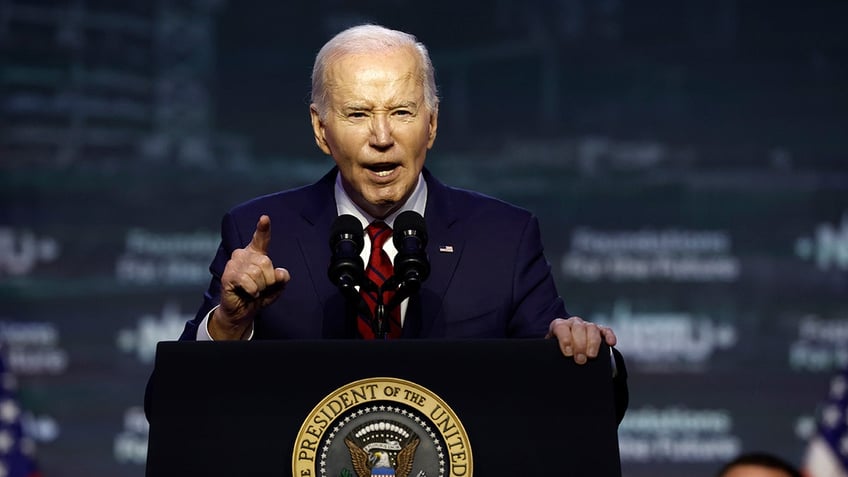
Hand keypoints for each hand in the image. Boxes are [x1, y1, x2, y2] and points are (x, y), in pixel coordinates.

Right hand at [211, 215, 290, 339]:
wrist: (243, 312)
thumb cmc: (259, 295)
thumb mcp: (276, 287)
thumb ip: (281, 278)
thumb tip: (281, 273)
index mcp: (256, 254)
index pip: (261, 239)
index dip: (263, 228)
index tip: (264, 218)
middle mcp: (243, 255)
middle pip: (266, 262)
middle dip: (268, 279)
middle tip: (260, 287)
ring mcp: (234, 264)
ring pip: (257, 272)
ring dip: (260, 287)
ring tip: (253, 290)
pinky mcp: (228, 275)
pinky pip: (248, 281)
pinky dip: (253, 291)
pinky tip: (248, 293)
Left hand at [546, 316, 616, 364]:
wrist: (566, 349)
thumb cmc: (558, 351)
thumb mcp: (551, 350)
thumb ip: (550, 353)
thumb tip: (549, 364)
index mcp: (559, 326)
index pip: (561, 327)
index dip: (565, 339)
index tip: (568, 353)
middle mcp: (573, 323)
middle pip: (578, 328)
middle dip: (580, 345)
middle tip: (580, 359)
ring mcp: (587, 326)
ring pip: (592, 328)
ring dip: (593, 343)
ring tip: (591, 356)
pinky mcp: (599, 330)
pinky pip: (606, 330)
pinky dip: (609, 336)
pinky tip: (611, 343)